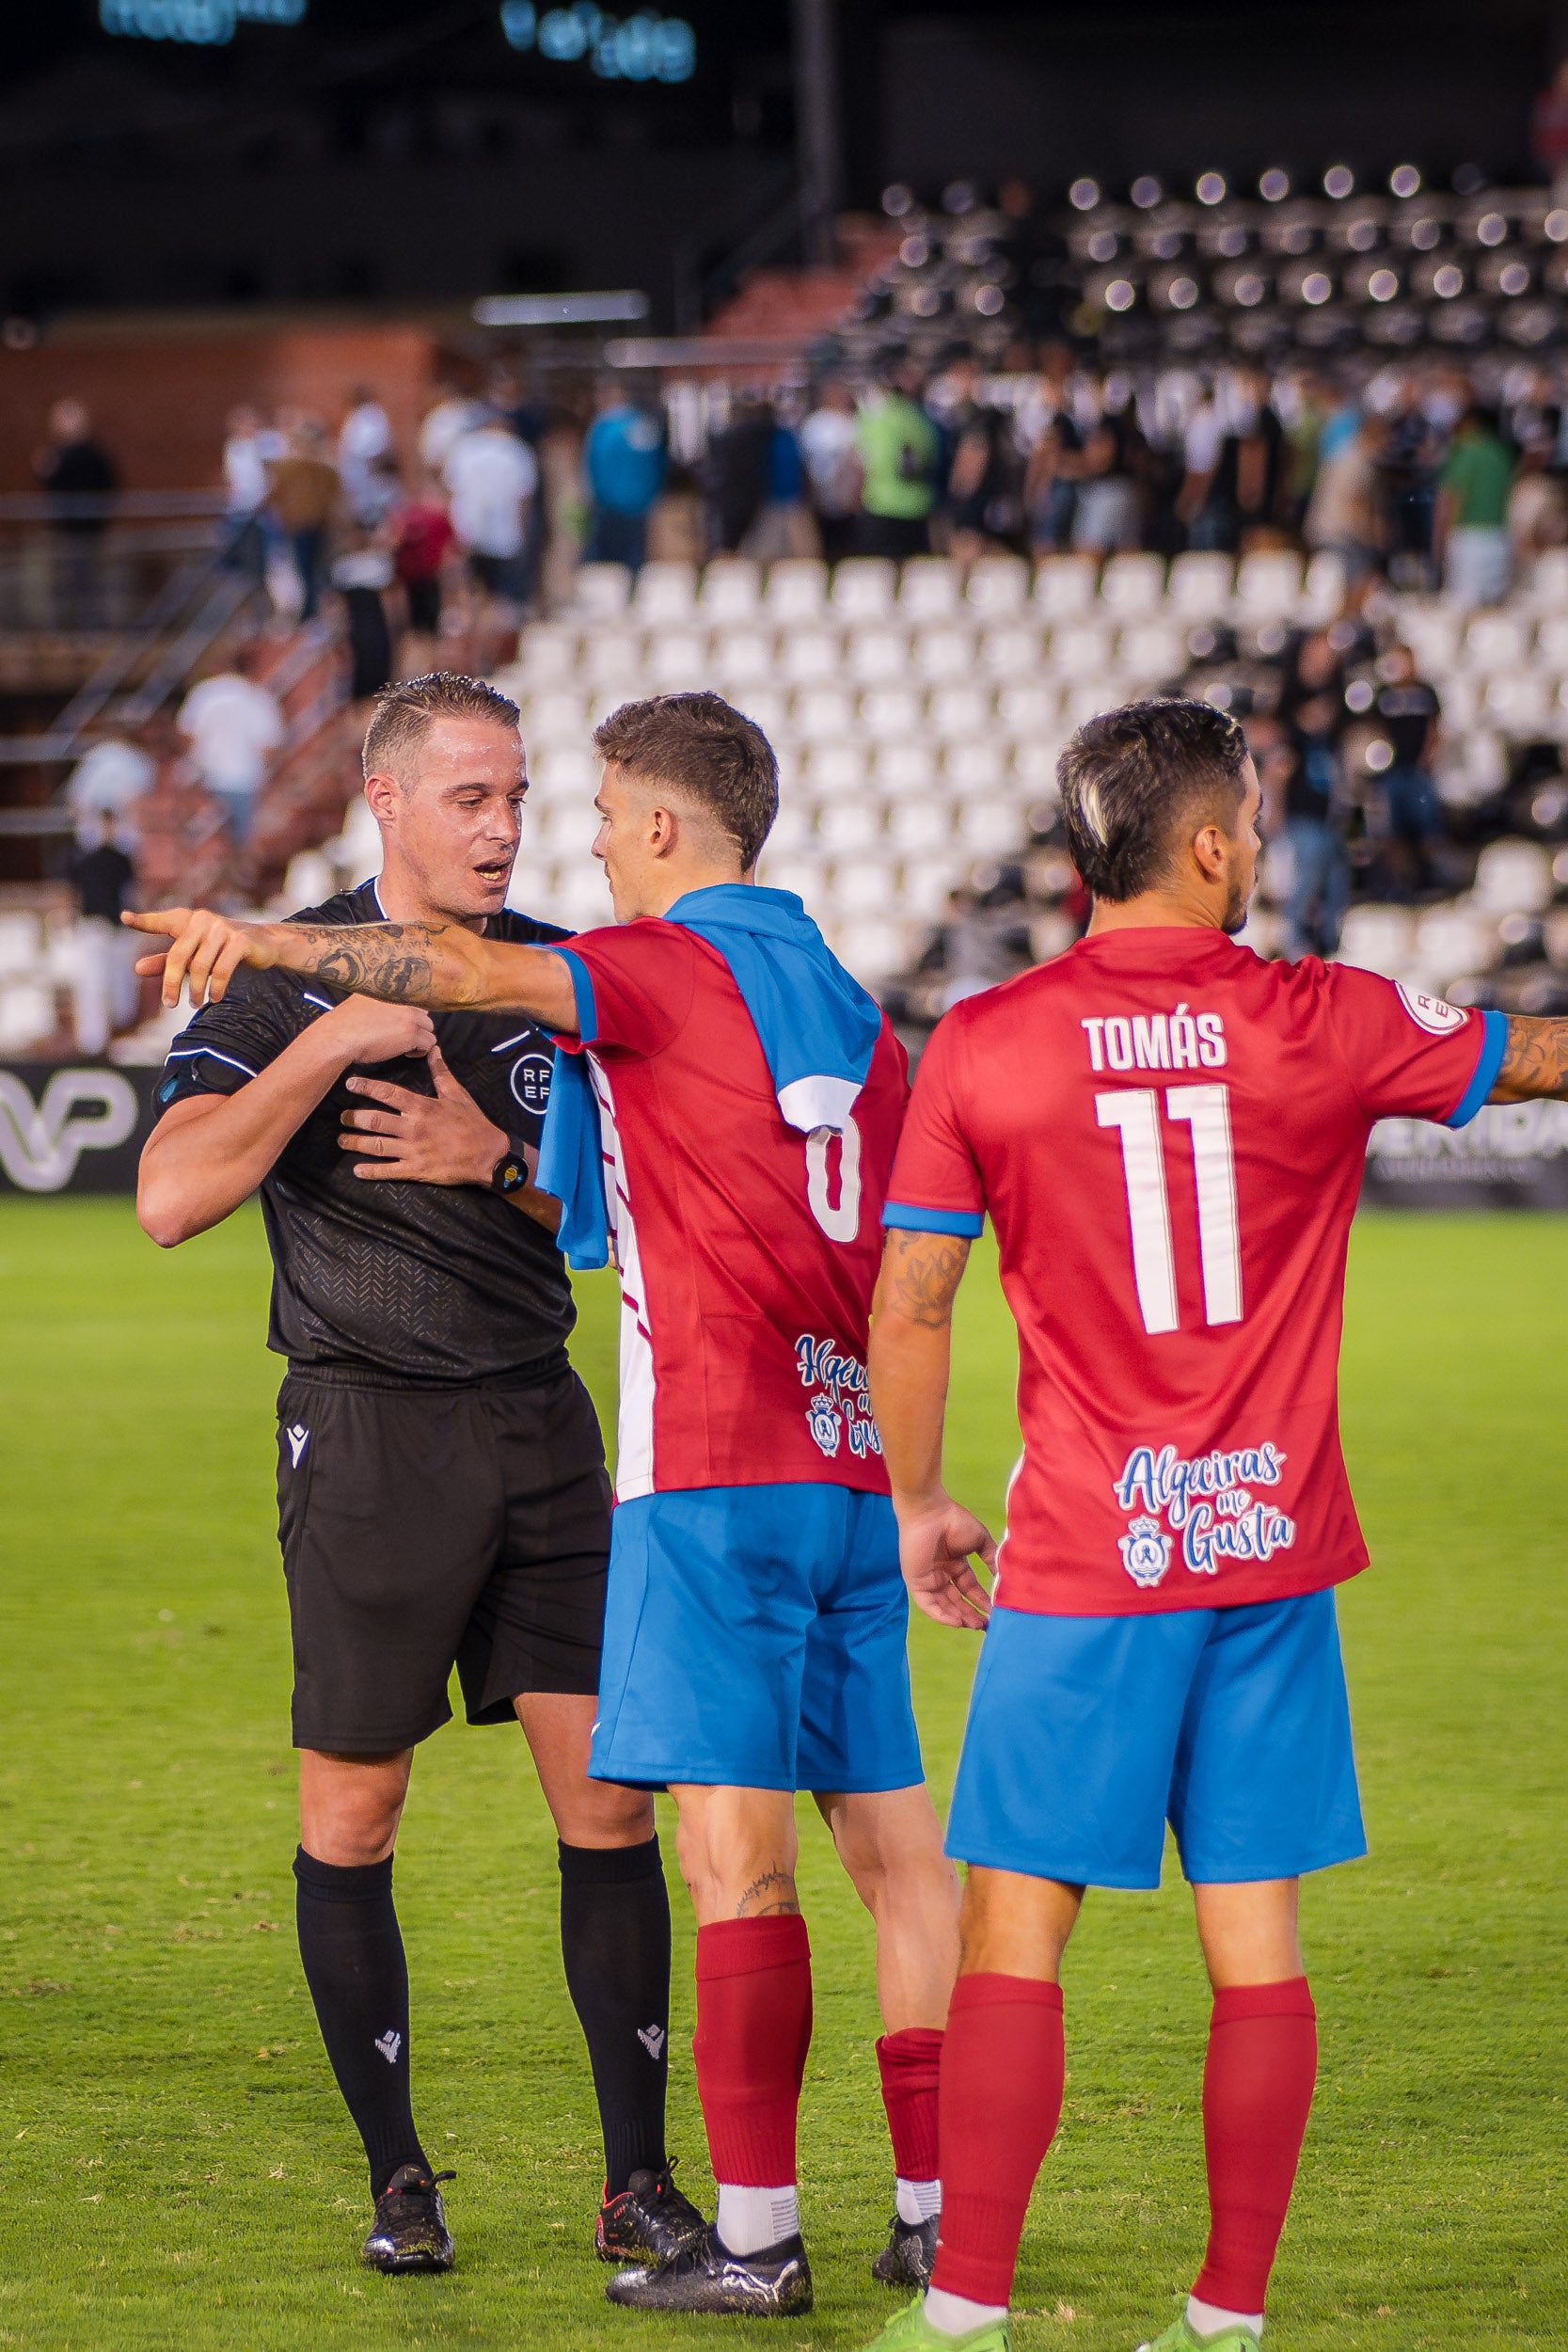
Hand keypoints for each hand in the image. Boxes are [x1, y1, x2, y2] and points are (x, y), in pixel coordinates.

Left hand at [123, 906, 276, 1007]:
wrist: (264, 944)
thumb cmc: (222, 948)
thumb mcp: (193, 954)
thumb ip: (166, 962)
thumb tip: (137, 969)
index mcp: (189, 920)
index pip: (163, 921)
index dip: (144, 921)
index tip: (125, 918)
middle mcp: (203, 920)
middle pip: (179, 956)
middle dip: (172, 983)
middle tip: (170, 1004)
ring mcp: (223, 929)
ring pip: (200, 966)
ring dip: (196, 990)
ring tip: (195, 1003)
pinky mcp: (240, 941)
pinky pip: (222, 970)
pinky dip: (216, 988)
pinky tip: (213, 998)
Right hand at [321, 996, 437, 1070]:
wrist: (340, 1036)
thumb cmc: (345, 1022)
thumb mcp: (361, 998)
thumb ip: (377, 997)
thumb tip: (380, 1002)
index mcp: (392, 989)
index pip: (415, 996)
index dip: (411, 1012)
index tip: (405, 1022)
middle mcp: (404, 1000)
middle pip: (424, 1012)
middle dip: (417, 1025)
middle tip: (404, 1035)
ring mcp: (410, 1017)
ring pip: (429, 1028)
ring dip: (420, 1038)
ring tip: (405, 1045)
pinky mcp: (412, 1034)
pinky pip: (429, 1043)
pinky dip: (420, 1050)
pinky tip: (407, 1053)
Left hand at [338, 1044, 506, 1186]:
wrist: (488, 1155)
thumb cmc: (473, 1123)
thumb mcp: (458, 1094)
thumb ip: (441, 1073)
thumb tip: (433, 1049)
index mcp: (422, 1106)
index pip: (388, 1093)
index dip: (367, 1087)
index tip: (350, 1084)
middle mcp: (414, 1127)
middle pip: (375, 1120)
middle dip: (354, 1118)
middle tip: (342, 1116)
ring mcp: (413, 1150)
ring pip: (377, 1145)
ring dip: (355, 1143)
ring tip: (341, 1140)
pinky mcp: (416, 1169)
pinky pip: (389, 1170)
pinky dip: (371, 1171)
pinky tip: (357, 1170)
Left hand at [895, 1491, 995, 1629]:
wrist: (930, 1511)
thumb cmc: (954, 1520)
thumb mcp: (980, 1541)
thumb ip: (991, 1559)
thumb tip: (1004, 1577)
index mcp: (954, 1563)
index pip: (969, 1588)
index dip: (981, 1601)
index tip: (995, 1613)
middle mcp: (940, 1573)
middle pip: (957, 1600)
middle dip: (971, 1613)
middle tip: (986, 1625)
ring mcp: (927, 1578)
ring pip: (943, 1605)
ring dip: (959, 1617)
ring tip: (975, 1625)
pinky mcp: (915, 1581)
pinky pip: (928, 1604)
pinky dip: (942, 1615)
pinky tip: (958, 1621)